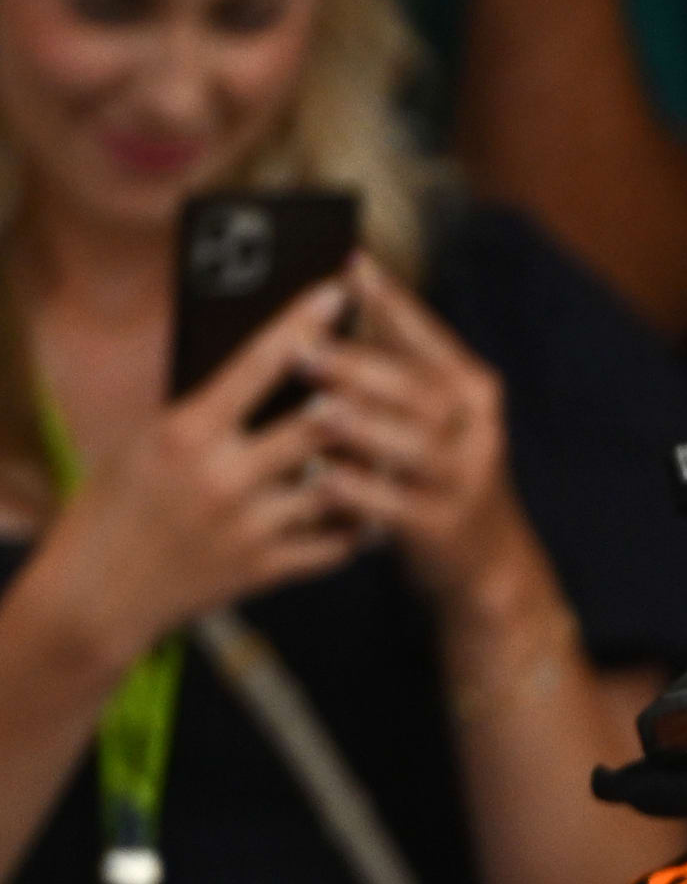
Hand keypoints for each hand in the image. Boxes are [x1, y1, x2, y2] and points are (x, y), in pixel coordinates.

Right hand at [21, 278, 363, 665]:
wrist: (97, 592)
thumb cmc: (116, 504)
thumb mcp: (144, 442)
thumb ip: (203, 411)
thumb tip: (265, 366)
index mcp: (185, 431)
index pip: (258, 363)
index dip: (304, 323)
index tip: (338, 292)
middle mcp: (222, 476)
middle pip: (320, 423)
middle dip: (358, 396)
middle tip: (388, 376)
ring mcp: (249, 526)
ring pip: (340, 483)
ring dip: (368, 464)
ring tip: (392, 444)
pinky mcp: (266, 569)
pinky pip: (336, 543)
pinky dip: (357, 524)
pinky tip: (371, 508)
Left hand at [306, 255, 541, 610]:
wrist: (485, 559)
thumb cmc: (434, 472)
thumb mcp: (432, 417)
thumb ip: (393, 370)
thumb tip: (325, 307)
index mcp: (472, 391)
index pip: (428, 336)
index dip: (391, 301)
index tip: (349, 264)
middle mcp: (476, 430)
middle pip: (419, 390)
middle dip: (360, 366)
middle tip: (304, 347)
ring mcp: (464, 479)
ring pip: (413, 446)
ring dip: (362, 426)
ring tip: (316, 410)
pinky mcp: (444, 526)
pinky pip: (398, 505)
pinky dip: (360, 491)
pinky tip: (323, 479)